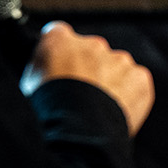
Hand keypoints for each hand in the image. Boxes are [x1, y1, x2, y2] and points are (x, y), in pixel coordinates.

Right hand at [21, 21, 154, 133]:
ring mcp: (118, 59)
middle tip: (82, 97)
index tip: (62, 71)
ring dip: (111, 83)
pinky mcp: (138, 77)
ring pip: (116, 67)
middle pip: (92, 52)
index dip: (61, 55)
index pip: (60, 35)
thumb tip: (48, 66)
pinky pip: (136, 82)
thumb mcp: (28, 84)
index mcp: (59, 40)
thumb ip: (43, 66)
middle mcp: (91, 44)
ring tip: (98, 109)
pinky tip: (117, 111)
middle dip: (89, 70)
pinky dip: (130, 96)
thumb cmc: (49, 112)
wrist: (78, 132)